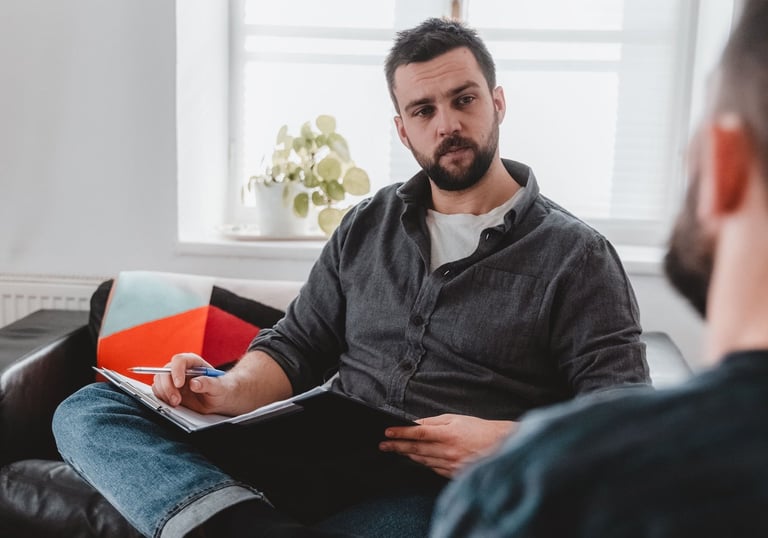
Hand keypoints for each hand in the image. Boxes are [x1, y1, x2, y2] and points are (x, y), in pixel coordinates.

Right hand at [151, 352, 234, 413]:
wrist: (219, 399)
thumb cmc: (221, 389)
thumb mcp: (219, 387)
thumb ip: (208, 383)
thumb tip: (194, 383)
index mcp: (194, 362)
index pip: (180, 360)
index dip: (177, 371)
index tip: (179, 384)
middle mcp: (182, 369)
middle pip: (166, 371)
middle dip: (168, 386)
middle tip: (176, 400)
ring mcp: (174, 379)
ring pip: (159, 381)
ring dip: (164, 393)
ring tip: (176, 403)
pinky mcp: (169, 389)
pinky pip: (158, 390)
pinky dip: (162, 397)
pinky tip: (172, 403)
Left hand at [379, 414, 516, 477]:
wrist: (502, 446)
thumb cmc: (480, 429)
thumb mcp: (457, 419)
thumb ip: (435, 421)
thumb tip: (416, 423)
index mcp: (448, 434)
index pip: (418, 433)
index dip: (401, 433)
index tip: (387, 432)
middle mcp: (448, 451)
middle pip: (416, 449)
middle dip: (398, 446)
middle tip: (383, 445)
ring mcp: (451, 465)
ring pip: (423, 460)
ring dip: (408, 455)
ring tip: (395, 451)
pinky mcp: (455, 474)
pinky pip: (434, 469)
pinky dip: (424, 463)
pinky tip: (416, 459)